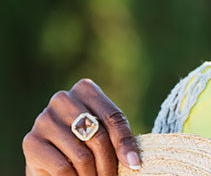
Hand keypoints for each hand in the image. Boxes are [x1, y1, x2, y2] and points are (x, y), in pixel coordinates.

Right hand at [23, 79, 140, 175]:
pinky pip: (62, 168)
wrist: (50, 155)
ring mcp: (44, 119)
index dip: (125, 144)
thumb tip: (134, 162)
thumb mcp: (105, 132)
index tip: (134, 165)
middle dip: (108, 164)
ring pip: (82, 156)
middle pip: (98, 136)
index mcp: (85, 89)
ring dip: (92, 175)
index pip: (113, 118)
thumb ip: (119, 139)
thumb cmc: (85, 140)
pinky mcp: (31, 141)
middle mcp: (62, 99)